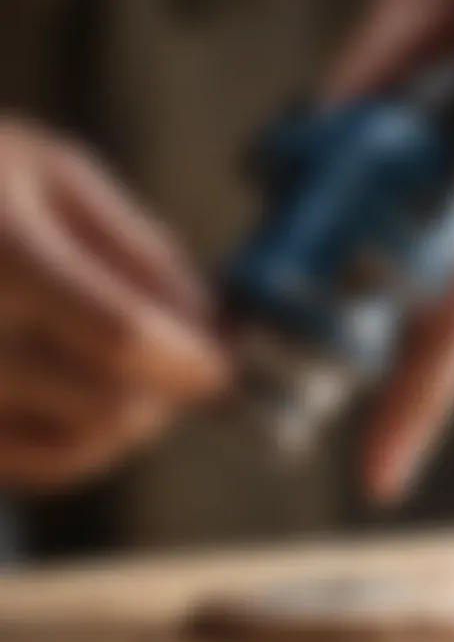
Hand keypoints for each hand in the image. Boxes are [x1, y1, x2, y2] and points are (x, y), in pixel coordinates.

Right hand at [0, 120, 228, 489]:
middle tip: (187, 363)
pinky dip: (92, 441)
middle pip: (108, 408)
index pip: (120, 337)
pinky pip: (43, 466)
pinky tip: (93, 394)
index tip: (223, 361)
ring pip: (82, 449)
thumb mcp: (58, 174)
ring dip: (136, 418)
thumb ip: (142, 251)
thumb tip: (213, 327)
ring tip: (136, 371)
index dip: (190, 360)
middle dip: (171, 392)